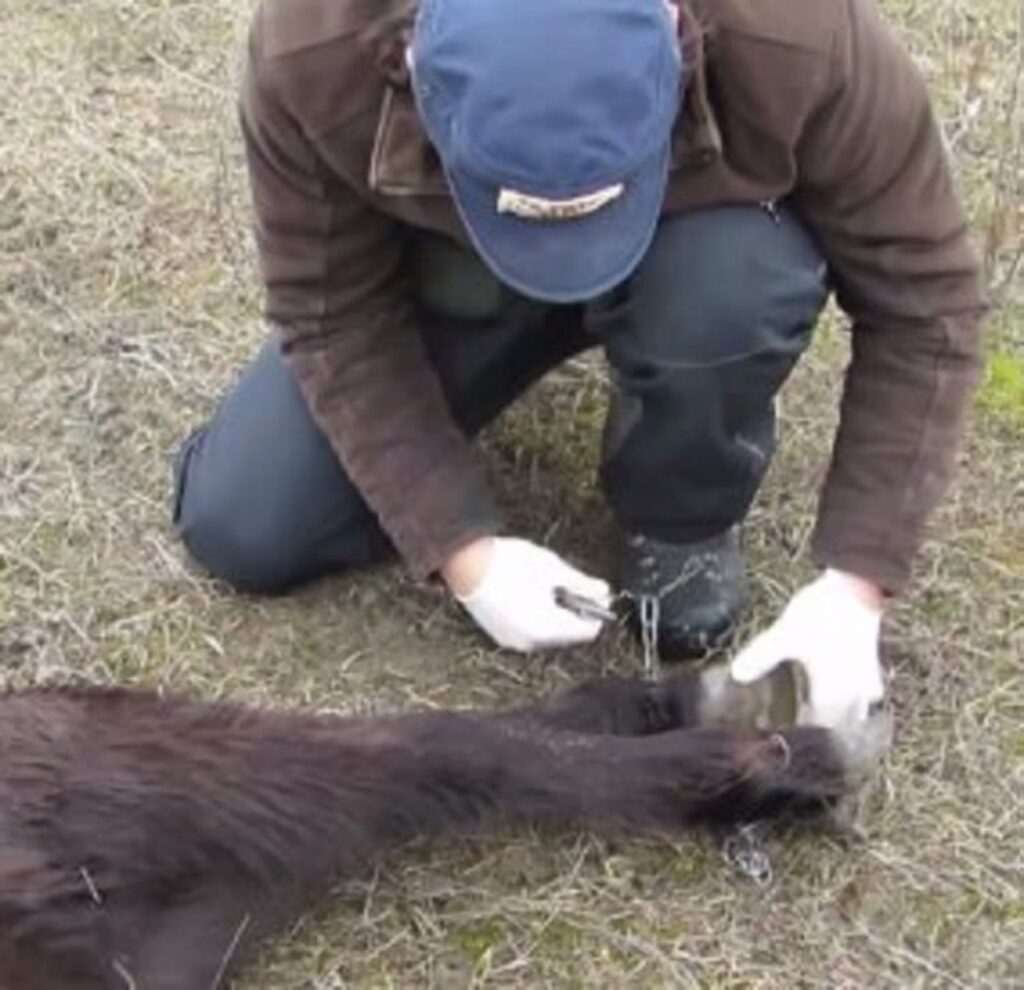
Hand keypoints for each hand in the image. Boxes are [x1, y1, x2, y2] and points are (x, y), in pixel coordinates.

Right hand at [443, 537, 611, 651]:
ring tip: (548, 587)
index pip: (587, 631)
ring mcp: (513, 641)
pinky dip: (537, 618)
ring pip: (548, 634)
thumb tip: (603, 592)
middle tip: (571, 585)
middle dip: (573, 612)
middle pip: (567, 634)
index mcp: (547, 629)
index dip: (595, 611)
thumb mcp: (553, 569)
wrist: (466, 562)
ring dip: (555, 615)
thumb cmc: (508, 563)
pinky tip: (531, 595)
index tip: (596, 593)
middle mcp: (530, 642)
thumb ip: (582, 584)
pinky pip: (529, 632)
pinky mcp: (501, 635)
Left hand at [730, 569, 884, 728]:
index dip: (802, 736)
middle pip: (841, 726)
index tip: (784, 736)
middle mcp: (854, 694)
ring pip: (858, 712)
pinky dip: (854, 698)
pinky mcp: (872, 664)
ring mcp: (867, 680)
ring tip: (822, 714)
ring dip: (842, 717)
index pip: (818, 730)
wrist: (857, 587)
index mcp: (833, 695)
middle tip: (802, 729)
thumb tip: (736, 675)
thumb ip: (761, 657)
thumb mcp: (784, 636)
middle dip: (824, 731)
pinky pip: (866, 693)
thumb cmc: (821, 614)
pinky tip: (841, 689)